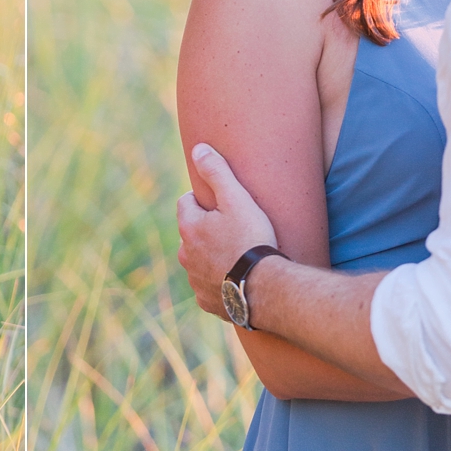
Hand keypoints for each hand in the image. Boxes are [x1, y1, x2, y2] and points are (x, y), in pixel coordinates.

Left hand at [176, 142, 279, 318]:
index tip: (221, 202)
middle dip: (205, 229)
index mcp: (189, 228)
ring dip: (211, 256)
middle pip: (190, 234)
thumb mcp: (236, 199)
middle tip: (232, 228)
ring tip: (236, 254)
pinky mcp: (207, 302)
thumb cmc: (252, 239)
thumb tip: (198, 148)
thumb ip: (216, 172)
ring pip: (198, 261)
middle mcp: (185, 255)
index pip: (186, 203)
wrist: (265, 288)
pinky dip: (218, 281)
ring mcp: (195, 280)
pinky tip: (236, 278)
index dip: (203, 199)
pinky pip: (208, 287)